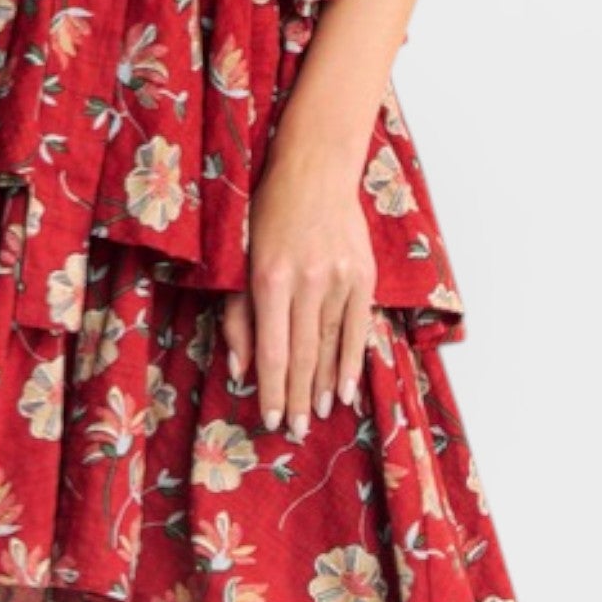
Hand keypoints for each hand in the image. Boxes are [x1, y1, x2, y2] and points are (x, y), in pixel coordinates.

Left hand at [218, 150, 375, 439]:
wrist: (316, 170)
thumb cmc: (268, 212)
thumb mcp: (241, 256)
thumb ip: (238, 314)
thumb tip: (239, 368)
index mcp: (270, 277)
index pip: (272, 349)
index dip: (272, 389)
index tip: (271, 419)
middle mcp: (307, 282)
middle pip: (303, 354)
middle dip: (298, 397)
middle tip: (296, 431)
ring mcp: (339, 279)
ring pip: (331, 345)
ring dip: (324, 386)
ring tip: (319, 415)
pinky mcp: (363, 275)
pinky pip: (359, 328)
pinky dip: (353, 361)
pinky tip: (346, 389)